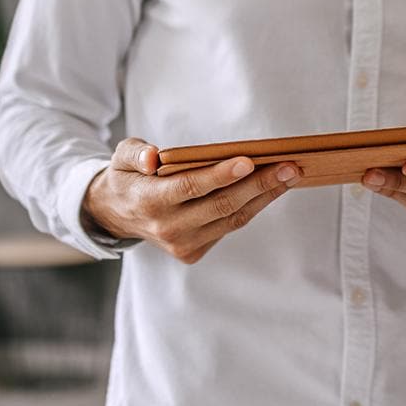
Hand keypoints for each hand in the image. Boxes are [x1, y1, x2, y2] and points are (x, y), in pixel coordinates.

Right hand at [82, 137, 299, 264]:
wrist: (115, 214)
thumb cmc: (128, 176)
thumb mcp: (121, 157)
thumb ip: (136, 154)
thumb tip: (152, 157)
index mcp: (149, 201)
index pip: (190, 187)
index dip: (220, 175)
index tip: (249, 161)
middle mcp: (167, 227)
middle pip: (221, 205)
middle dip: (260, 185)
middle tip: (290, 166)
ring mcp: (182, 244)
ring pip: (233, 219)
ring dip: (265, 196)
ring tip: (290, 174)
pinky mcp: (193, 252)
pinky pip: (230, 226)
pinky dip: (253, 207)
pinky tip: (272, 188)